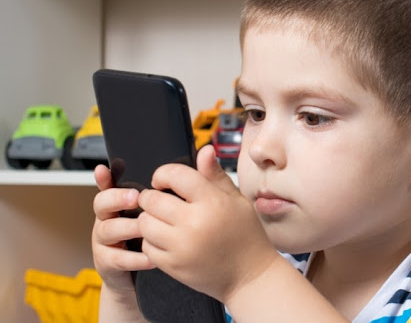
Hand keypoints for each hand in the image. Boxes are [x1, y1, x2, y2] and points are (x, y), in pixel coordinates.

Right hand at [91, 164, 155, 294]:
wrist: (136, 276)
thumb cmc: (152, 238)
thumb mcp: (156, 215)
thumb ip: (165, 195)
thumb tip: (190, 167)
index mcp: (118, 203)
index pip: (108, 186)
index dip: (103, 178)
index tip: (104, 169)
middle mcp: (107, 218)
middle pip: (101, 203)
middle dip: (117, 198)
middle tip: (136, 197)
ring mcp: (103, 240)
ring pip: (108, 229)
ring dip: (127, 228)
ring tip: (145, 228)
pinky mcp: (106, 262)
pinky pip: (116, 258)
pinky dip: (134, 258)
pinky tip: (150, 257)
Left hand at [138, 145, 278, 301]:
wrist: (250, 276)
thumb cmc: (246, 235)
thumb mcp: (237, 200)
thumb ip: (215, 176)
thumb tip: (205, 150)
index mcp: (213, 202)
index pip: (175, 175)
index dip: (163, 173)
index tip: (163, 180)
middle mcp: (195, 223)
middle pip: (152, 199)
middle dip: (152, 196)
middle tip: (160, 200)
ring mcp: (182, 247)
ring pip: (144, 222)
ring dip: (150, 218)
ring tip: (163, 220)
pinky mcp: (173, 266)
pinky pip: (147, 246)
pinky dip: (152, 241)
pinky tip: (166, 239)